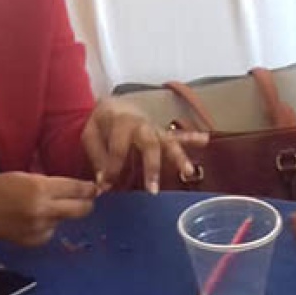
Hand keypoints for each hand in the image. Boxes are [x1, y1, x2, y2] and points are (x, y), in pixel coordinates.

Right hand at [0, 171, 97, 246]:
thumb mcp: (26, 177)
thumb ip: (52, 184)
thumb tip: (79, 189)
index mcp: (40, 188)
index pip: (77, 190)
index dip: (88, 189)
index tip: (94, 188)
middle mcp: (42, 210)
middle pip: (81, 210)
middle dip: (86, 204)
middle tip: (86, 199)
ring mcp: (37, 229)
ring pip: (64, 221)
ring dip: (60, 215)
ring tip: (39, 207)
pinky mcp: (32, 242)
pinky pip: (50, 232)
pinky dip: (46, 226)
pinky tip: (29, 220)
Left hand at [81, 97, 206, 193]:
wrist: (114, 104)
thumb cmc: (102, 122)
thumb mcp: (90, 135)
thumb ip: (97, 157)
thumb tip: (104, 182)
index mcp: (120, 122)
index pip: (118, 149)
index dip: (112, 168)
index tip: (106, 187)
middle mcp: (142, 124)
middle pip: (149, 145)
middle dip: (151, 167)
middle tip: (152, 190)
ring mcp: (155, 128)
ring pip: (169, 142)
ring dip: (179, 157)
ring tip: (188, 171)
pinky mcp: (162, 133)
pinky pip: (178, 136)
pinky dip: (192, 138)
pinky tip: (206, 139)